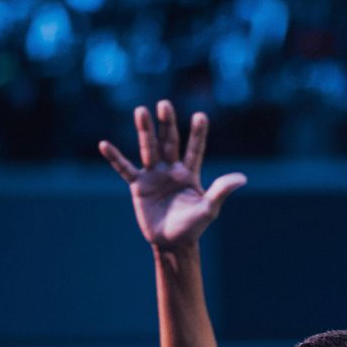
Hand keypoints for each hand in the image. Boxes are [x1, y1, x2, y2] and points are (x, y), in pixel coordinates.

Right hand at [99, 101, 246, 249]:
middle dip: (167, 124)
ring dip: (145, 131)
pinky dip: (115, 158)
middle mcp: (171, 170)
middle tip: (165, 104)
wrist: (172, 242)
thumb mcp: (209, 209)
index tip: (201, 116)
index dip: (198, 134)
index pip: (195, 149)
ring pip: (149, 149)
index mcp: (190, 173)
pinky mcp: (139, 186)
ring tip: (141, 111)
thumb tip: (242, 178)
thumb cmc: (194, 226)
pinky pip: (125, 169)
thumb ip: (221, 191)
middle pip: (169, 142)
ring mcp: (154, 175)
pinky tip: (104, 145)